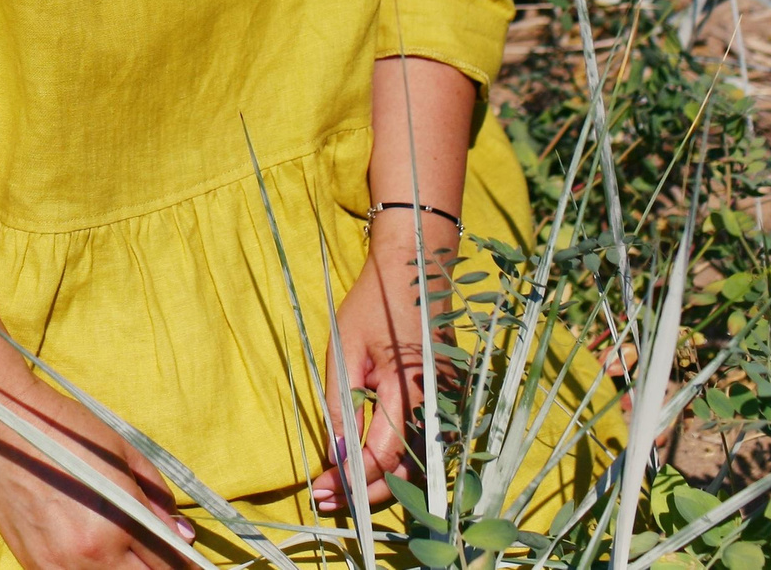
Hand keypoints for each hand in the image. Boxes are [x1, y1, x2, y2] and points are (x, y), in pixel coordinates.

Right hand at [0, 375, 193, 569]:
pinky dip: (90, 567)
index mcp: (116, 528)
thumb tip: (179, 533)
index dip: (183, 562)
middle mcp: (86, 558)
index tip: (187, 557)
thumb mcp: (122, 455)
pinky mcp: (32, 566)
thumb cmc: (63, 430)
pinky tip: (91, 547)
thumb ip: (155, 499)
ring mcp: (55, 567)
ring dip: (121, 568)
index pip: (167, 565)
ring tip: (122, 548)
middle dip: (154, 567)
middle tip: (156, 552)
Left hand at [312, 215, 456, 512]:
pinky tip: (372, 469)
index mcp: (410, 388)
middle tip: (330, 501)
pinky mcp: (448, 401)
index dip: (352, 479)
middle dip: (368, 493)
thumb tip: (336, 455)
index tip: (322, 491)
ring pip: (421, 464)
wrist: (414, 269)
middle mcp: (437, 403)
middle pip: (408, 471)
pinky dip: (401, 464)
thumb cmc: (374, 304)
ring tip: (346, 492)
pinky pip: (427, 445)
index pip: (382, 455)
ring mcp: (448, 403)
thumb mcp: (345, 349)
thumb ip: (341, 404)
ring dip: (386, 484)